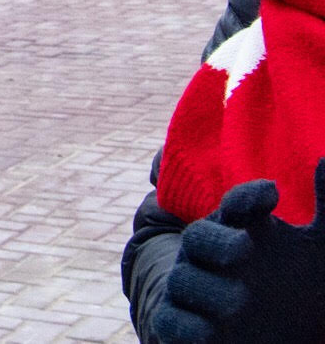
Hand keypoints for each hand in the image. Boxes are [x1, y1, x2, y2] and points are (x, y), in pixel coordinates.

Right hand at [153, 162, 324, 343]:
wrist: (289, 339)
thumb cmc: (301, 288)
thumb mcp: (320, 251)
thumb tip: (324, 159)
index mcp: (242, 232)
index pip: (235, 206)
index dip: (246, 197)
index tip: (274, 193)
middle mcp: (212, 257)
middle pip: (199, 237)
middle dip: (218, 242)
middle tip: (245, 250)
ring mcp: (195, 290)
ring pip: (184, 280)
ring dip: (210, 290)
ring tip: (241, 302)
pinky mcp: (183, 326)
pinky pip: (174, 322)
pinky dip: (192, 327)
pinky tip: (214, 332)